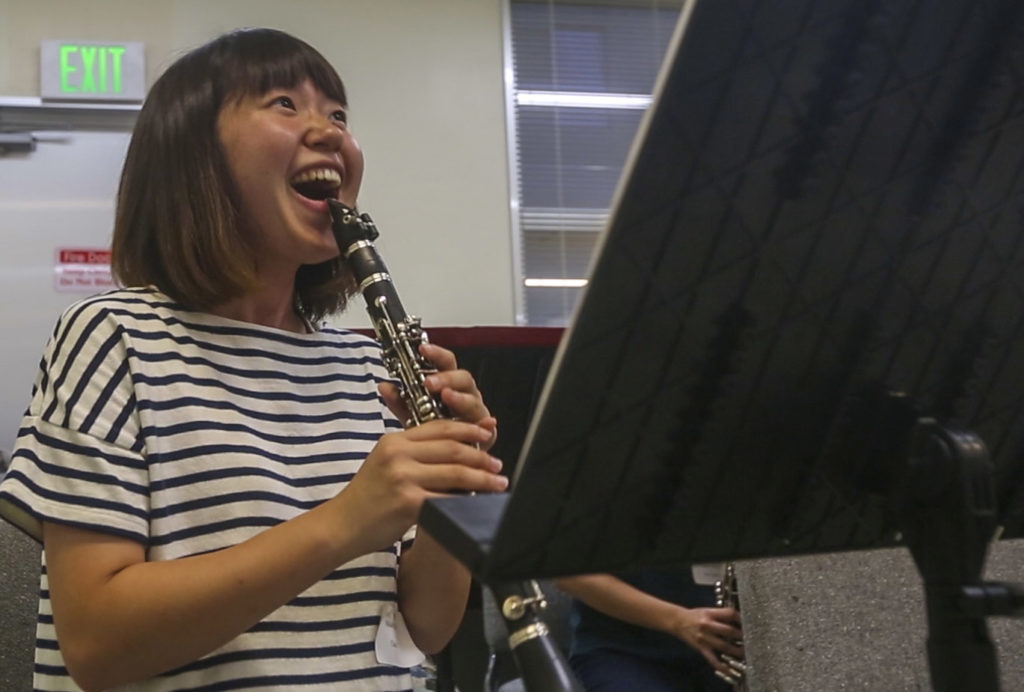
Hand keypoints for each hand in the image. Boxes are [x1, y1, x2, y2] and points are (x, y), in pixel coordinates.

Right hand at [335, 420, 506, 554]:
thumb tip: (455, 448)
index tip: (487, 434)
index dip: (468, 430)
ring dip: (482, 478)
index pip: (440, 428)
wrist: (341, 526)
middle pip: (452, 448)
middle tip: (498, 464)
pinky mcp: (408, 502)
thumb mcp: (385, 463)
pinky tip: (479, 503)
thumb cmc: (366, 498)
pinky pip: (448, 499)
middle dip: (481, 456)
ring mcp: (403, 478)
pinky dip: (467, 500)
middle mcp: (398, 454)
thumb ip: (414, 453)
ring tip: (498, 482)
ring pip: (455, 472)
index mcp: (394, 441)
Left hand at [379, 342, 497, 450]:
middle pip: (463, 378)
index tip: (423, 349)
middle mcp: (465, 395)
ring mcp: (476, 413)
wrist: (442, 457)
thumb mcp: (411, 415)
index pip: (445, 363)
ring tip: (447, 396)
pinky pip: (488, 428)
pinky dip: (488, 425)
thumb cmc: (431, 431)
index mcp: (449, 384)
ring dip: (460, 398)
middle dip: (447, 378)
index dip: (436, 354)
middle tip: (429, 382)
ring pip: (473, 400)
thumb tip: (384, 386)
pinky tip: (487, 423)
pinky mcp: (485, 434)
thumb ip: (400, 402)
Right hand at [669, 605, 743, 676]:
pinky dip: (721, 665)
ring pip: (724, 646)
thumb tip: (740, 621)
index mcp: (710, 614)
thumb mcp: (708, 611)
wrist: (678, 621)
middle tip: (752, 639)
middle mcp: (708, 625)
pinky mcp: (702, 648)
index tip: (749, 622)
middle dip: (742, 636)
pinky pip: (713, 659)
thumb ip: (722, 615)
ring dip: (737, 651)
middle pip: (729, 631)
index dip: (741, 618)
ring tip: (746, 653)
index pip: (730, 613)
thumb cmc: (696, 615)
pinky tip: (729, 669)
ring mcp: (705, 638)